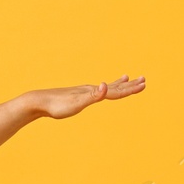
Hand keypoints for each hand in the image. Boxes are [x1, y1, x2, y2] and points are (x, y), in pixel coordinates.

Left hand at [30, 74, 146, 119]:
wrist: (39, 102)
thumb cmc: (57, 105)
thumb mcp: (77, 103)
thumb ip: (93, 95)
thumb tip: (106, 85)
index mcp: (93, 91)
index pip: (116, 91)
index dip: (130, 89)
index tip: (144, 85)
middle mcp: (90, 89)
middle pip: (114, 87)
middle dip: (129, 85)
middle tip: (144, 80)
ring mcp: (84, 92)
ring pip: (106, 87)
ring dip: (119, 84)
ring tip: (128, 78)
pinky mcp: (77, 96)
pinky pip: (96, 91)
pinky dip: (104, 89)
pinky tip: (103, 88)